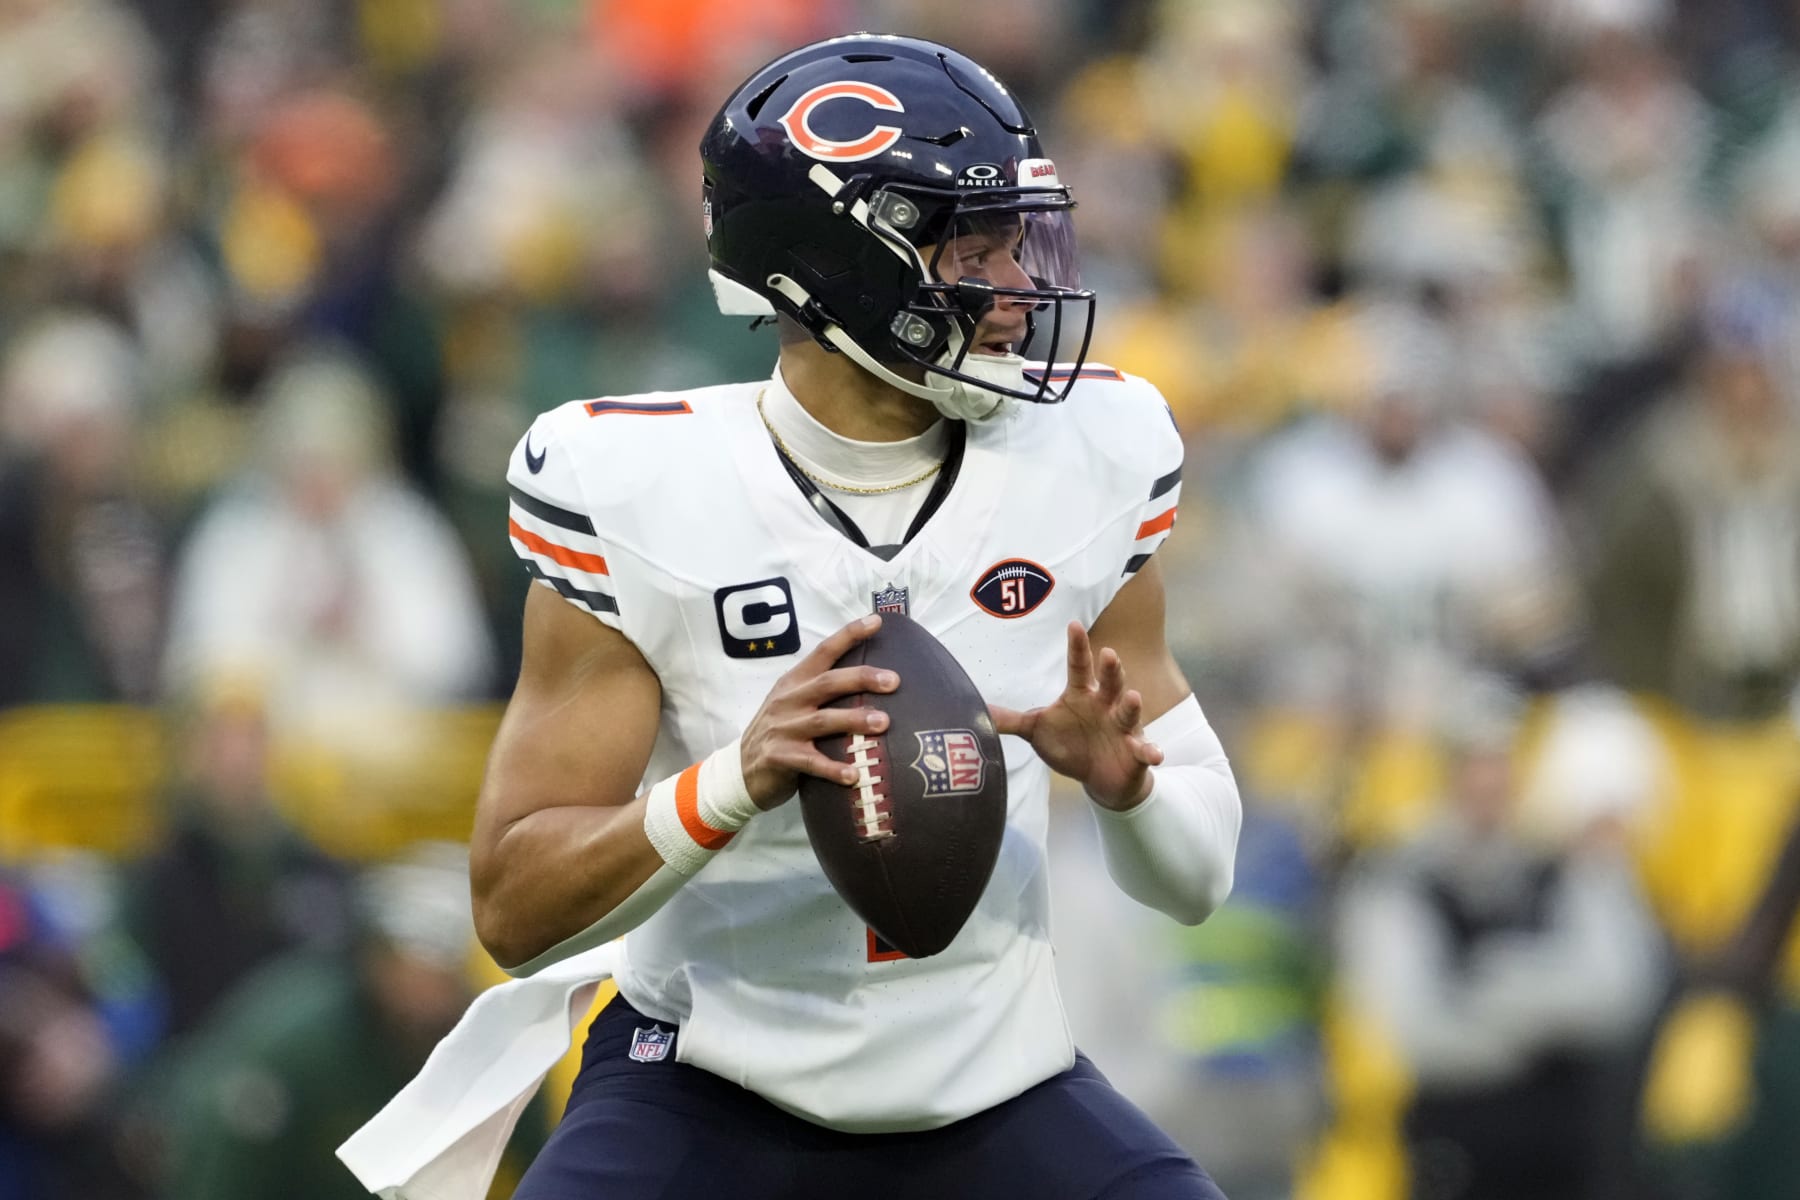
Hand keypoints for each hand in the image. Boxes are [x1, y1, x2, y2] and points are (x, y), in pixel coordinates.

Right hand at [739, 614, 898, 809]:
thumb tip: (872, 681)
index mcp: (794, 682)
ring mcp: (783, 728)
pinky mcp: (780, 757)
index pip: (823, 651)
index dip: (849, 635)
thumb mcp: (793, 703)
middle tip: (893, 681)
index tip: (876, 621)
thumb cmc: (779, 733)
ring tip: (883, 722)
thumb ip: (821, 691)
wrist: (741, 770)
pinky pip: (811, 762)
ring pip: (823, 720)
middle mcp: (788, 700)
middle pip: (828, 683)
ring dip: (854, 720)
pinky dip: (834, 768)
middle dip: (861, 679)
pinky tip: (855, 775)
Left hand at [990, 621, 1164, 810]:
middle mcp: (1106, 705)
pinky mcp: (1137, 752)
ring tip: (1133, 698)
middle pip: (1109, 682)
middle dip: (1110, 670)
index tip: (1074, 624)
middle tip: (1108, 655)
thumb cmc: (1070, 745)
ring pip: (1129, 712)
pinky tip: (1153, 755)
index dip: (1077, 646)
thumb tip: (977, 710)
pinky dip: (1149, 752)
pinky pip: (1145, 751)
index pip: (1079, 666)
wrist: (1101, 778)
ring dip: (1132, 706)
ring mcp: (1124, 728)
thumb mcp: (1037, 731)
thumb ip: (1011, 720)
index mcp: (1082, 694)